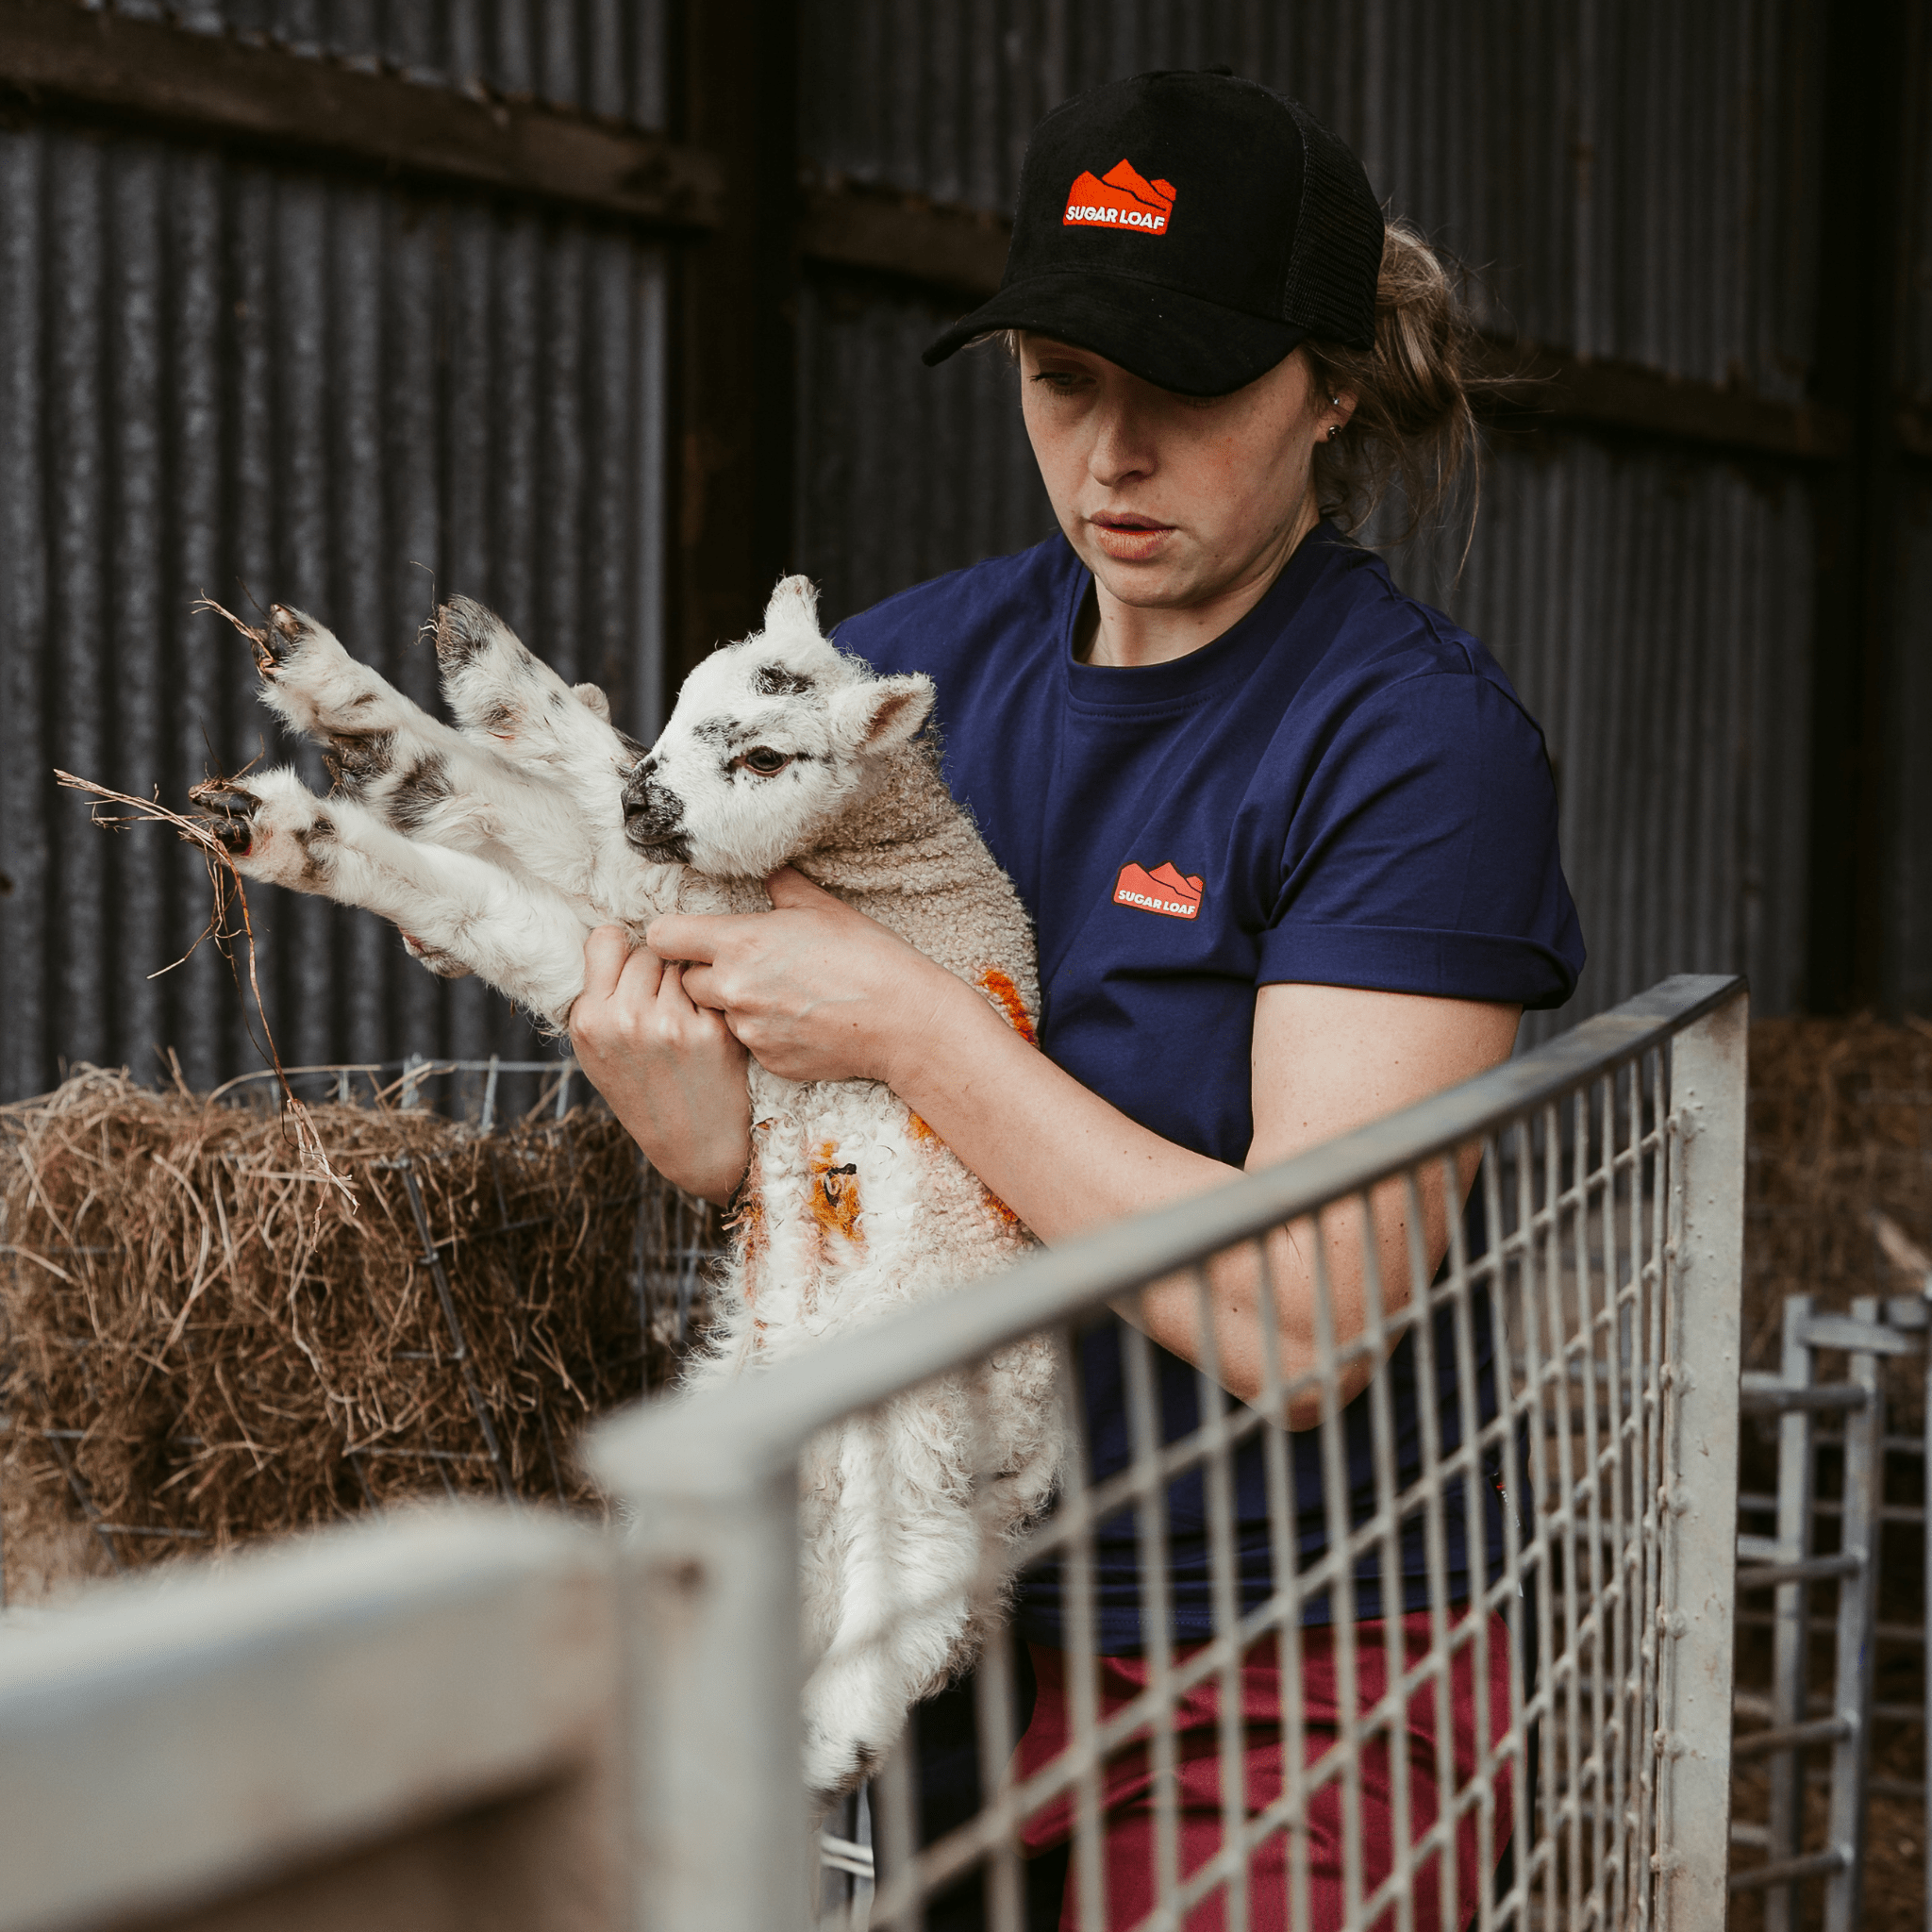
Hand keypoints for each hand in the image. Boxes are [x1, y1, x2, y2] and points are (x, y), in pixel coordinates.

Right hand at [568, 925, 750, 1204]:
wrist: (692, 1144)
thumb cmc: (642, 1089)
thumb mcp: (597, 1050)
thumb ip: (601, 996)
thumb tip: (617, 934)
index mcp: (590, 1019)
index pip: (606, 939)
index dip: (623, 951)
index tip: (632, 972)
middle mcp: (626, 1018)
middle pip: (648, 950)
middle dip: (658, 970)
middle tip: (663, 1004)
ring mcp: (671, 1024)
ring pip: (681, 964)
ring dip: (686, 982)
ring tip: (682, 1018)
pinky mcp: (712, 1031)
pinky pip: (710, 986)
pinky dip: (710, 1001)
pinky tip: (706, 1029)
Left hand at [646, 867, 959, 1088]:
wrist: (903, 1020)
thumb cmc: (867, 956)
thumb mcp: (823, 907)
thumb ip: (782, 888)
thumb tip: (768, 873)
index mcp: (740, 943)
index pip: (663, 938)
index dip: (673, 937)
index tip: (690, 937)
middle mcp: (734, 989)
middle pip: (685, 982)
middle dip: (705, 974)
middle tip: (745, 967)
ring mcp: (749, 1030)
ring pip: (718, 1015)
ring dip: (735, 1006)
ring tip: (780, 996)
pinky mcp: (768, 1061)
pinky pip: (750, 1044)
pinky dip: (765, 1033)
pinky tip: (799, 1021)